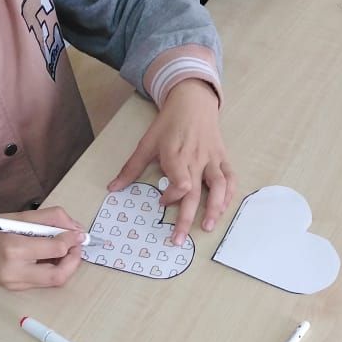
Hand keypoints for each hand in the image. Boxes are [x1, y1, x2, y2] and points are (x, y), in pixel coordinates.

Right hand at [0, 207, 86, 289]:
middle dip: (74, 261)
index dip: (72, 241)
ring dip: (65, 265)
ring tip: (63, 249)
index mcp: (12, 247)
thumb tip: (75, 228)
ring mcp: (13, 283)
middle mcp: (13, 270)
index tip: (78, 233)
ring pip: (52, 281)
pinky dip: (51, 268)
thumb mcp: (16, 217)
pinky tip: (49, 256)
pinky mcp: (13, 289)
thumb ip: (48, 219)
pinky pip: (41, 281)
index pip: (55, 249)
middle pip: (59, 276)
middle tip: (76, 246)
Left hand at [107, 79, 234, 246]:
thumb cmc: (169, 123)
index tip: (161, 202)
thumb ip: (131, 168)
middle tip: (177, 239)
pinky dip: (228, 195)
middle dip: (187, 218)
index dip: (171, 196)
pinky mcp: (222, 158)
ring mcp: (211, 159)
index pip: (179, 182)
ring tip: (207, 227)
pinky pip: (229, 179)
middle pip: (195, 192)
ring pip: (217, 187)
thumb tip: (112, 188)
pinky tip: (222, 209)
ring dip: (214, 209)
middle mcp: (196, 159)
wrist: (193, 102)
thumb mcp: (147, 143)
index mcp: (176, 155)